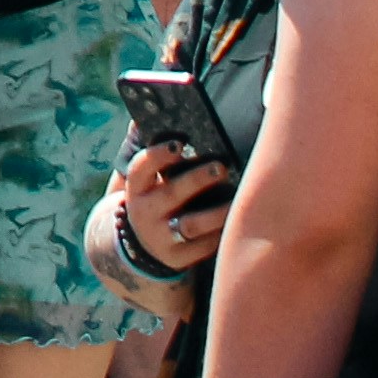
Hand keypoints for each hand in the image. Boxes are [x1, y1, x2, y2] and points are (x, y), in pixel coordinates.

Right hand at [122, 141, 237, 271]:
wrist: (143, 247)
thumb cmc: (152, 199)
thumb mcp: (142, 180)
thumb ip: (147, 151)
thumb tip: (141, 118)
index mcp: (136, 189)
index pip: (140, 169)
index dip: (157, 156)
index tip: (179, 143)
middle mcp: (145, 213)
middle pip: (171, 194)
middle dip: (196, 180)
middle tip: (220, 166)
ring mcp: (162, 238)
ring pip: (192, 225)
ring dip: (217, 212)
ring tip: (239, 199)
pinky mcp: (180, 259)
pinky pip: (206, 247)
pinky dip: (224, 234)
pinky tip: (240, 222)